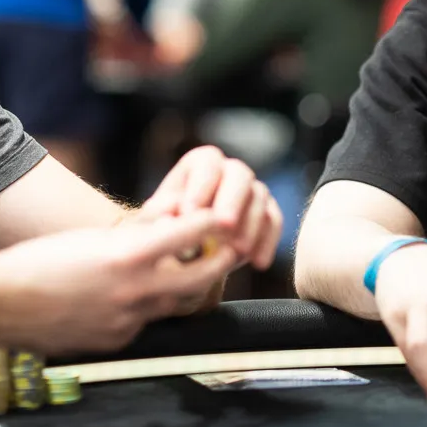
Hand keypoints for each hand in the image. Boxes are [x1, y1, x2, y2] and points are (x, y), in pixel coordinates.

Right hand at [0, 213, 236, 354]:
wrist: (0, 304)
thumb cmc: (42, 261)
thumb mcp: (95, 237)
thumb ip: (139, 235)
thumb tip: (177, 224)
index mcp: (128, 255)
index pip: (191, 231)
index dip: (212, 221)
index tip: (224, 215)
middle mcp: (134, 289)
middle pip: (202, 276)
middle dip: (220, 261)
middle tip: (230, 249)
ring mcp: (127, 319)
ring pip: (178, 303)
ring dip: (187, 287)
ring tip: (191, 271)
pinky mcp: (117, 340)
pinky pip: (147, 323)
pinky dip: (150, 309)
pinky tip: (139, 298)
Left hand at [139, 146, 283, 271]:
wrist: (182, 252)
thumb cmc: (163, 232)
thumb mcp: (152, 222)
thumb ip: (158, 215)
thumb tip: (168, 213)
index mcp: (200, 165)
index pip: (207, 162)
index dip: (201, 185)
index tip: (190, 214)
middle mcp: (230, 172)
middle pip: (240, 174)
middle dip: (232, 201)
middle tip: (224, 226)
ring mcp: (252, 191)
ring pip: (260, 198)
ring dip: (250, 225)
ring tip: (237, 252)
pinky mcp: (267, 213)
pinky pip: (274, 222)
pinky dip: (267, 243)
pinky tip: (257, 264)